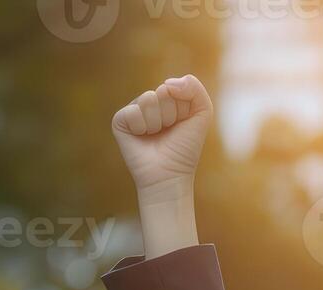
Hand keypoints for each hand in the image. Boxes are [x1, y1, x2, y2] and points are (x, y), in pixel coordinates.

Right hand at [112, 75, 213, 201]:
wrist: (170, 174)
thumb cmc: (185, 148)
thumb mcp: (202, 114)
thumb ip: (195, 89)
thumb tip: (168, 82)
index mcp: (168, 99)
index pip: (175, 87)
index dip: (183, 108)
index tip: (181, 124)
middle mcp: (150, 102)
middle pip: (162, 92)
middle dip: (171, 114)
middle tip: (168, 131)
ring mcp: (134, 110)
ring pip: (148, 100)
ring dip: (157, 122)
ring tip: (156, 135)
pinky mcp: (120, 121)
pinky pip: (133, 112)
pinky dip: (142, 127)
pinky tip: (142, 138)